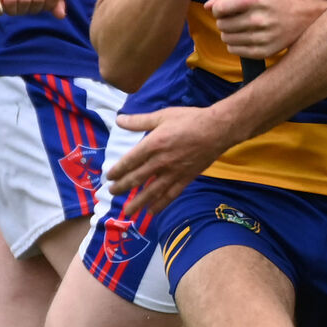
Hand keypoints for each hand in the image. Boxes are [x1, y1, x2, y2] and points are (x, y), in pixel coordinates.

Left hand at [107, 105, 229, 212]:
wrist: (217, 129)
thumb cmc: (190, 119)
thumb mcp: (162, 115)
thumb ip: (139, 121)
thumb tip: (119, 120)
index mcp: (153, 144)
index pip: (129, 161)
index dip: (117, 171)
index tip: (109, 177)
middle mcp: (161, 161)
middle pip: (137, 178)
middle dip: (122, 188)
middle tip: (112, 193)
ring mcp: (174, 172)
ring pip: (152, 191)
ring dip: (138, 202)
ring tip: (128, 211)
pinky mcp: (186, 178)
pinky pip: (171, 194)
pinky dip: (160, 204)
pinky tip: (152, 212)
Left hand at [206, 0, 324, 58]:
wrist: (299, 19)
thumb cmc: (270, 3)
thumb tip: (206, 7)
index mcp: (256, 0)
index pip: (220, 9)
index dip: (218, 9)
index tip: (224, 9)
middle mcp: (259, 19)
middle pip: (222, 25)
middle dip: (224, 21)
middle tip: (234, 19)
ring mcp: (261, 37)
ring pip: (226, 38)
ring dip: (228, 33)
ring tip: (239, 28)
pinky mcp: (263, 52)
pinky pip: (233, 50)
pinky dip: (234, 44)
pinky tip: (244, 38)